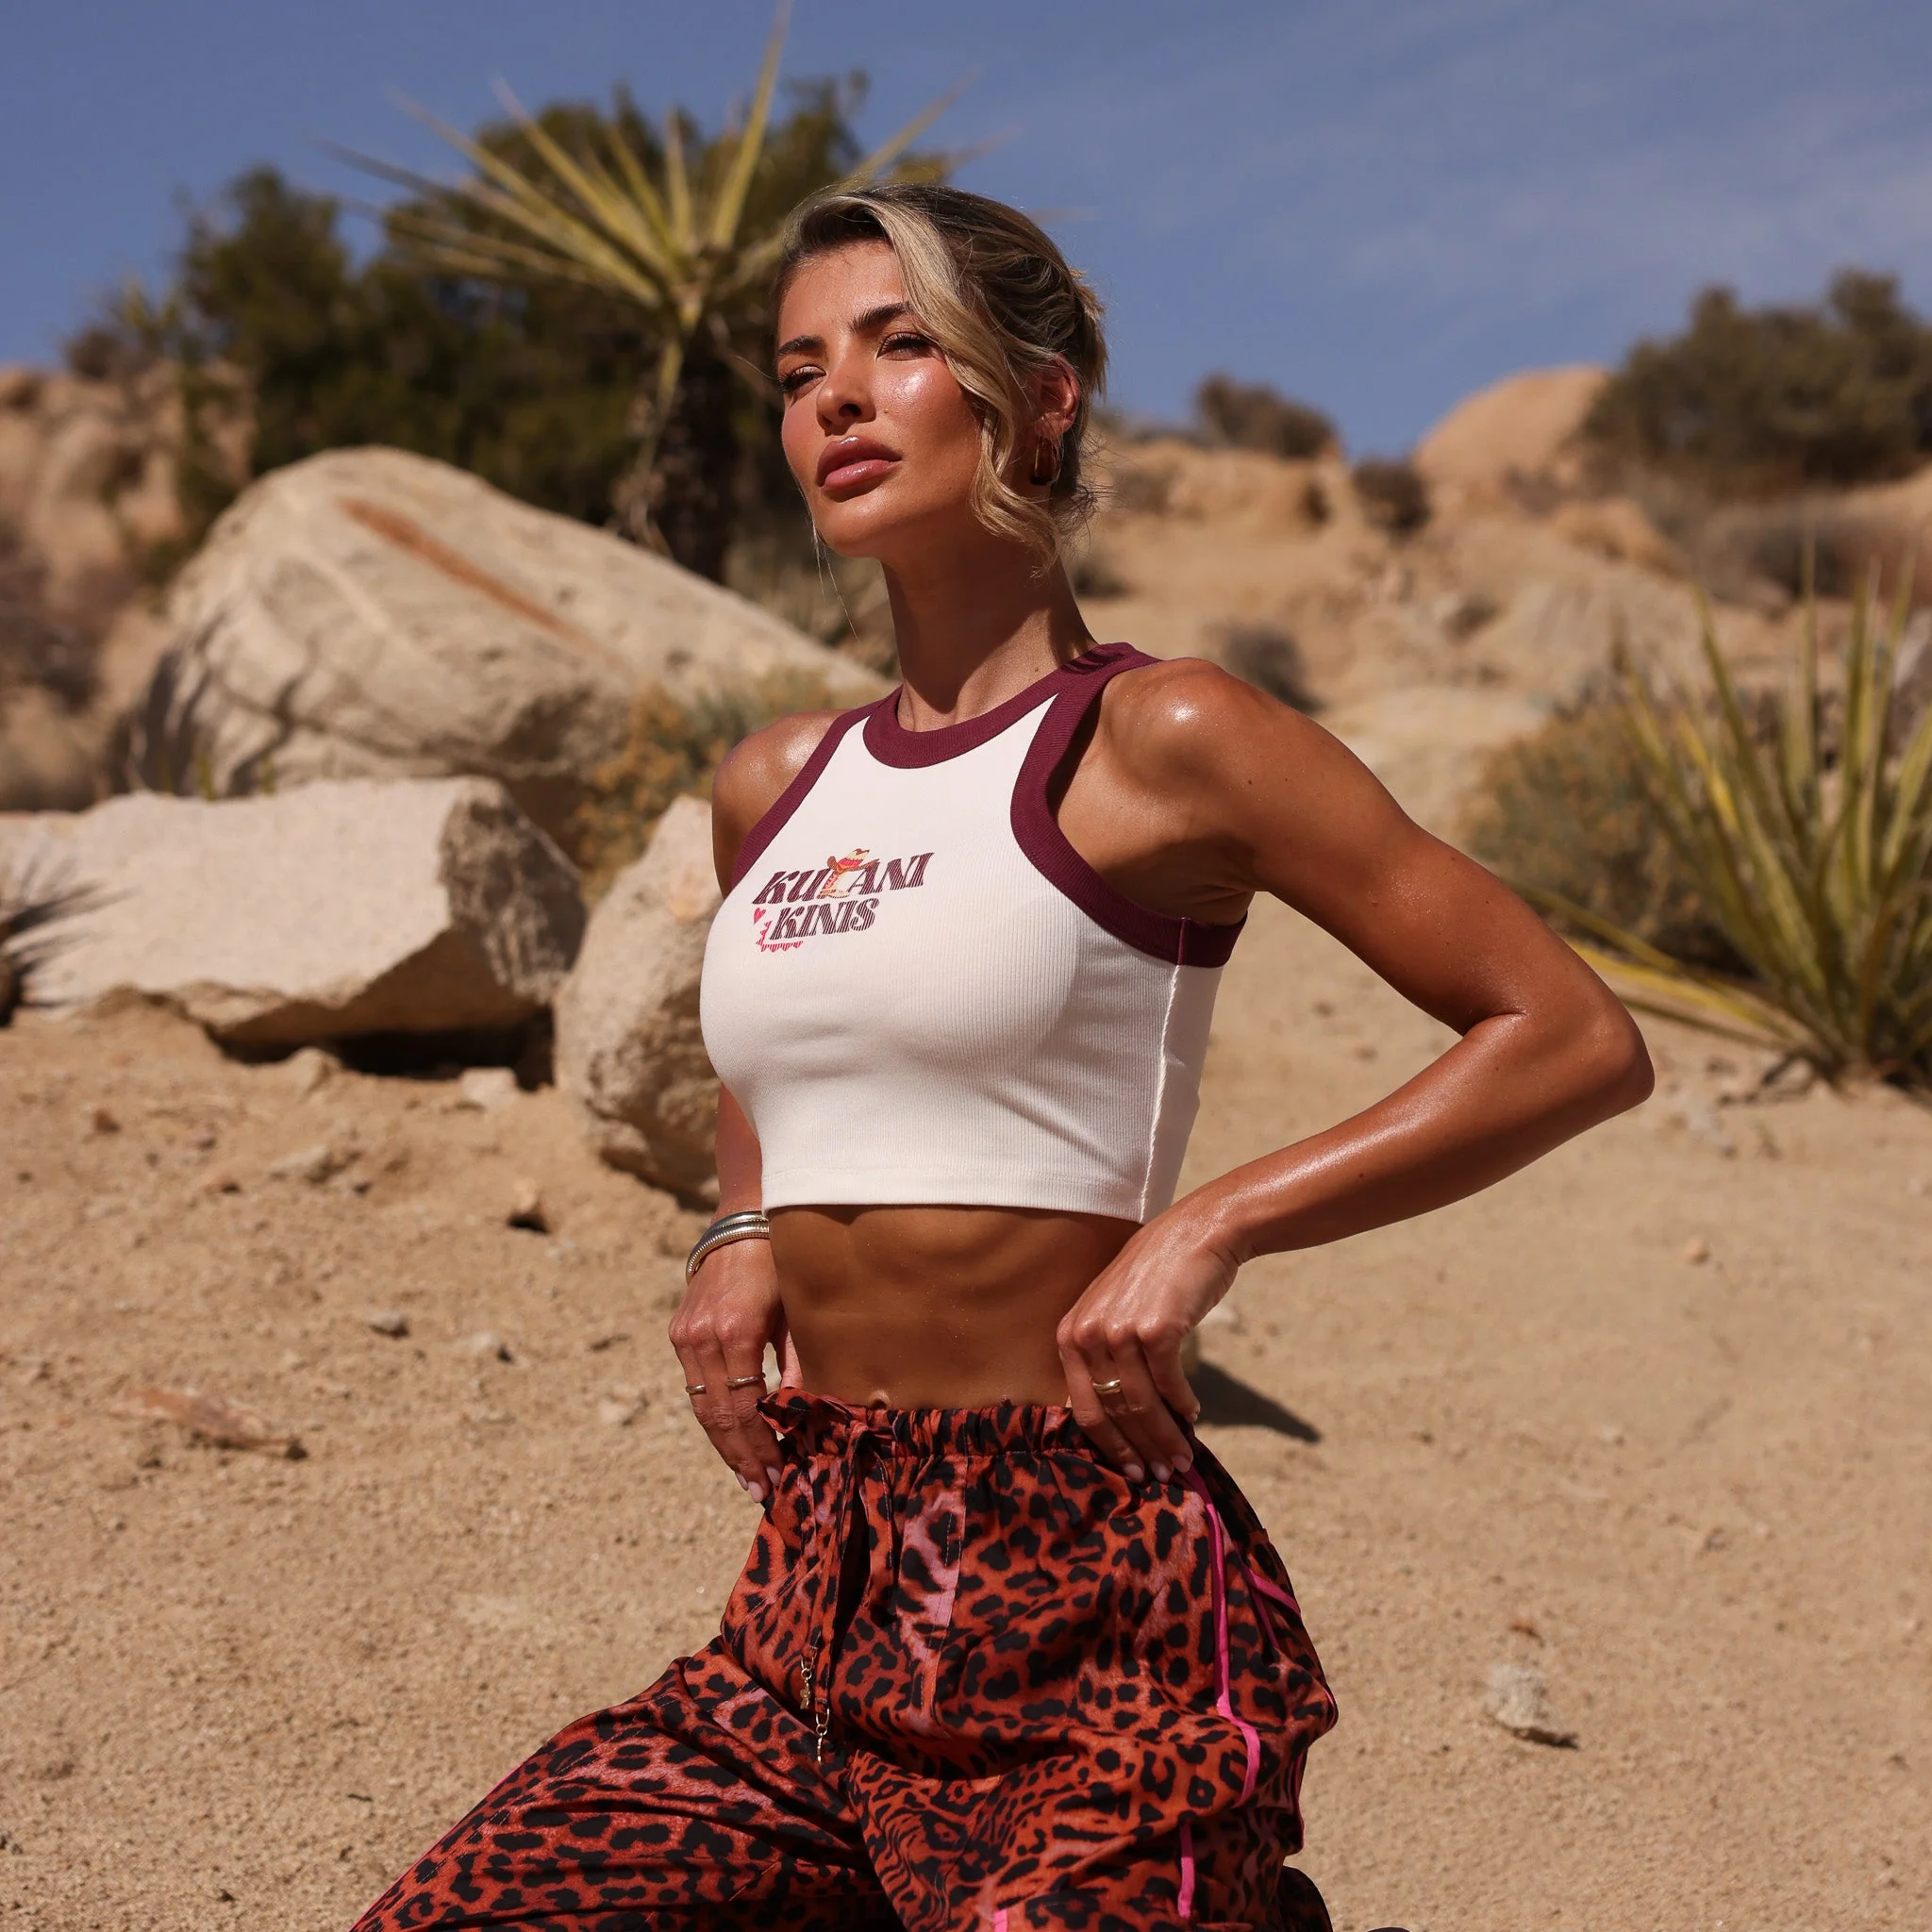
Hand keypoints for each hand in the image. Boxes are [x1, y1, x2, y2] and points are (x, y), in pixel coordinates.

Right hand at [668, 1234, 785, 1502]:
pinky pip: (696, 1386)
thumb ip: (802, 1362)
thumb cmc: (784, 1261)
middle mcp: (701, 1338)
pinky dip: (715, 1416)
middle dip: (740, 1458)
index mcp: (734, 1332)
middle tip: (762, 1491)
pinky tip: (735, 1437)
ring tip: (749, 1475)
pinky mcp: (680, 1331)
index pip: (743, 1409)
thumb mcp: (801, 1310)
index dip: (760, 1448)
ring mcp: (685, 1335)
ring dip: (725, 1444)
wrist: (744, 1218)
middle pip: (716, 1417)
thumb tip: (811, 1415)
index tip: (779, 1477)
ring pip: (701, 1407)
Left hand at [1056, 1205, 1242, 1484]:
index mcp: (1070, 1334)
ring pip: (1141, 1406)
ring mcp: (1119, 1330)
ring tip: (1183, 1458)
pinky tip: (1194, 1414)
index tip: (1131, 1470)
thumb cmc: (1158, 1279)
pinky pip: (1169, 1385)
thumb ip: (1108, 1358)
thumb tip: (1126, 1423)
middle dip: (1138, 1450)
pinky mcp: (1155, 1329)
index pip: (1082, 1408)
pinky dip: (1183, 1405)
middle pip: (1111, 1413)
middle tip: (1163, 1475)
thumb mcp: (1114, 1312)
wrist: (1197, 1233)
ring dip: (1166, 1437)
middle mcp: (1087, 1333)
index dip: (1109, 1446)